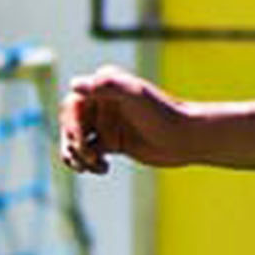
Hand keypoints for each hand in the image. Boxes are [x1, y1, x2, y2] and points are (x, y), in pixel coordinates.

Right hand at [59, 66, 192, 174]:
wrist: (185, 138)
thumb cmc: (163, 114)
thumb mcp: (136, 96)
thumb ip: (107, 86)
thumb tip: (73, 85)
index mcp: (104, 86)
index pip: (72, 104)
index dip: (72, 125)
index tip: (84, 141)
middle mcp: (102, 102)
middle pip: (69, 123)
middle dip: (73, 142)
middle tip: (89, 157)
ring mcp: (106, 123)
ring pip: (74, 139)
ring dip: (76, 155)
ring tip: (90, 166)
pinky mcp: (111, 142)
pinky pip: (87, 153)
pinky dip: (87, 164)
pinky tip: (103, 169)